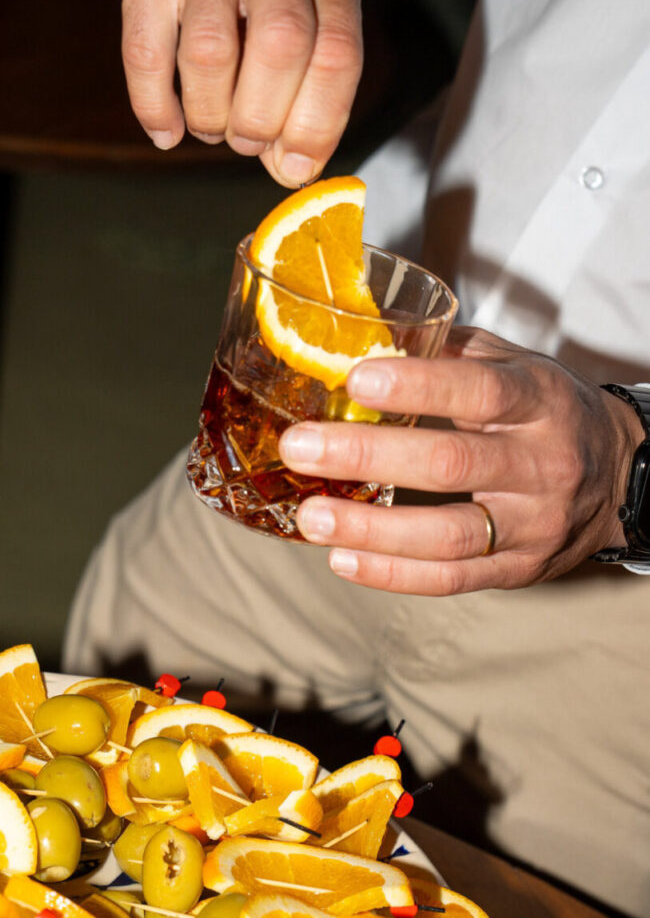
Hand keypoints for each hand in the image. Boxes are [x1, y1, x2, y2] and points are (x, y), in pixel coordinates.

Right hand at [113, 0, 362, 185]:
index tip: (297, 168)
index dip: (319, 124)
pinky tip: (167, 132)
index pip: (336, 53)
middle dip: (262, 120)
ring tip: (213, 128)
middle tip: (248, 142)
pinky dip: (154, 105)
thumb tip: (289, 168)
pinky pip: (145, 50)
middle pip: (280, 48)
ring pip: (211, 53)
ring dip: (211, 115)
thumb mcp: (304, 20)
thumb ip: (304, 90)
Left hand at [279, 327, 644, 594]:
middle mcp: (541, 464)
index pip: (480, 391)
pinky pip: (453, 580)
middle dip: (368, 456)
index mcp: (538, 400)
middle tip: (300, 448)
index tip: (356, 379)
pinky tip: (343, 560)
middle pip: (452, 464)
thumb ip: (448, 354)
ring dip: (373, 530)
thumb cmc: (545, 412)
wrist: (618, 478)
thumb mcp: (514, 367)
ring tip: (311, 518)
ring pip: (450, 536)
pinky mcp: (520, 569)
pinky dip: (393, 574)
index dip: (419, 385)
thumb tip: (362, 337)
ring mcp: (533, 524)